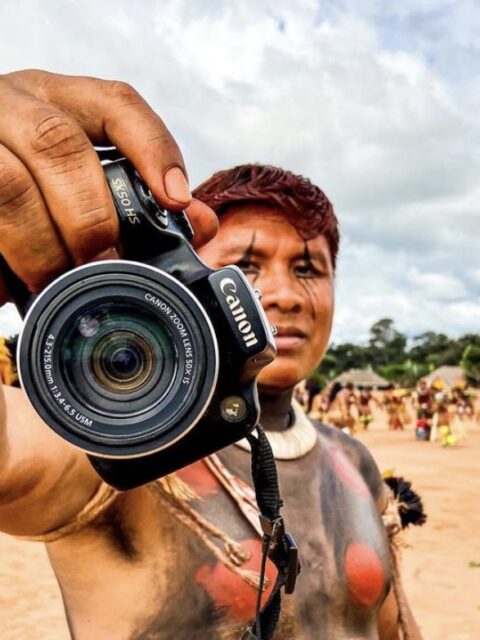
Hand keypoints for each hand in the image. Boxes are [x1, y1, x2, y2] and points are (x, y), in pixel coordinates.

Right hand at [0, 70, 217, 303]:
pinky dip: (2, 262)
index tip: (177, 199)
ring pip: (9, 185)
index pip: (115, 103)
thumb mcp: (79, 172)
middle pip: (58, 146)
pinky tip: (10, 284)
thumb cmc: (30, 178)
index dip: (153, 149)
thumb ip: (138, 196)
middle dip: (89, 218)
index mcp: (59, 99)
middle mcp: (14, 105)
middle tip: (102, 264)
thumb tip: (201, 224)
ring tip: (56, 282)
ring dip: (42, 245)